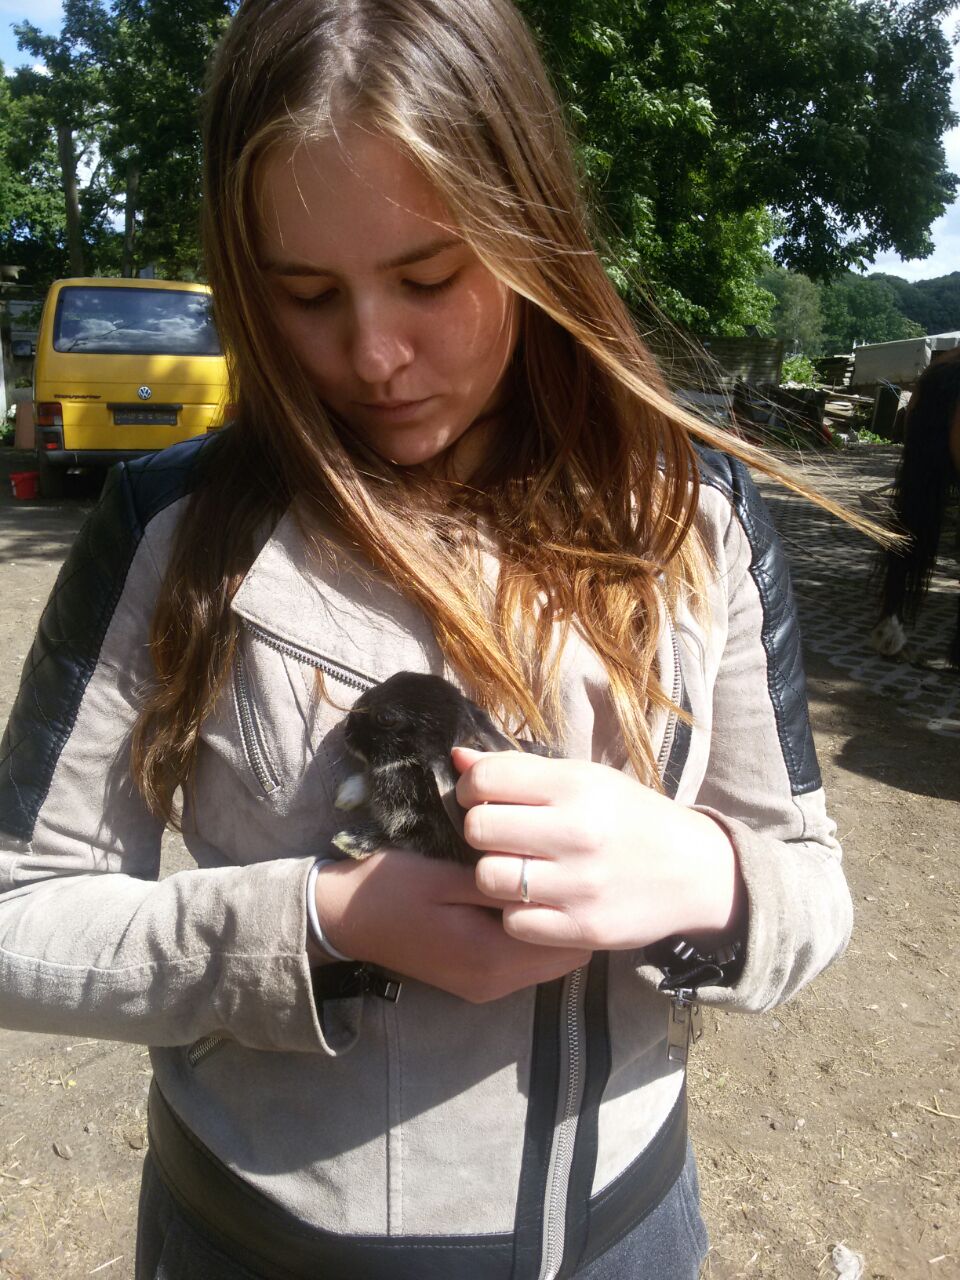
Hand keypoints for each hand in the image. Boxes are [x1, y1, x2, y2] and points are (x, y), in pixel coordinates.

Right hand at [312, 850, 590, 1002]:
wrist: (343, 918)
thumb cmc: (391, 888)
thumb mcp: (444, 875)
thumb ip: (498, 883)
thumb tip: (548, 876)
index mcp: (491, 957)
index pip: (570, 943)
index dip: (578, 906)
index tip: (575, 869)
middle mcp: (495, 983)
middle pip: (566, 958)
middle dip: (569, 917)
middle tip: (564, 871)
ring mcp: (485, 987)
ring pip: (547, 962)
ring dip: (550, 926)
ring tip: (542, 881)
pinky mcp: (475, 982)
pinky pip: (524, 963)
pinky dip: (530, 937)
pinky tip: (517, 901)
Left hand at [453, 748, 743, 951]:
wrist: (693, 871)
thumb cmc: (628, 817)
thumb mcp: (584, 779)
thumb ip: (520, 769)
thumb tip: (458, 758)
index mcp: (577, 786)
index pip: (487, 780)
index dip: (472, 789)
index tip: (484, 798)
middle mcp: (579, 833)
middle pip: (479, 829)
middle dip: (481, 831)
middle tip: (501, 835)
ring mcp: (581, 885)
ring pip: (488, 878)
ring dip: (494, 873)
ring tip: (516, 867)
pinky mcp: (584, 928)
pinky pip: (514, 921)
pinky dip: (516, 912)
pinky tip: (535, 898)